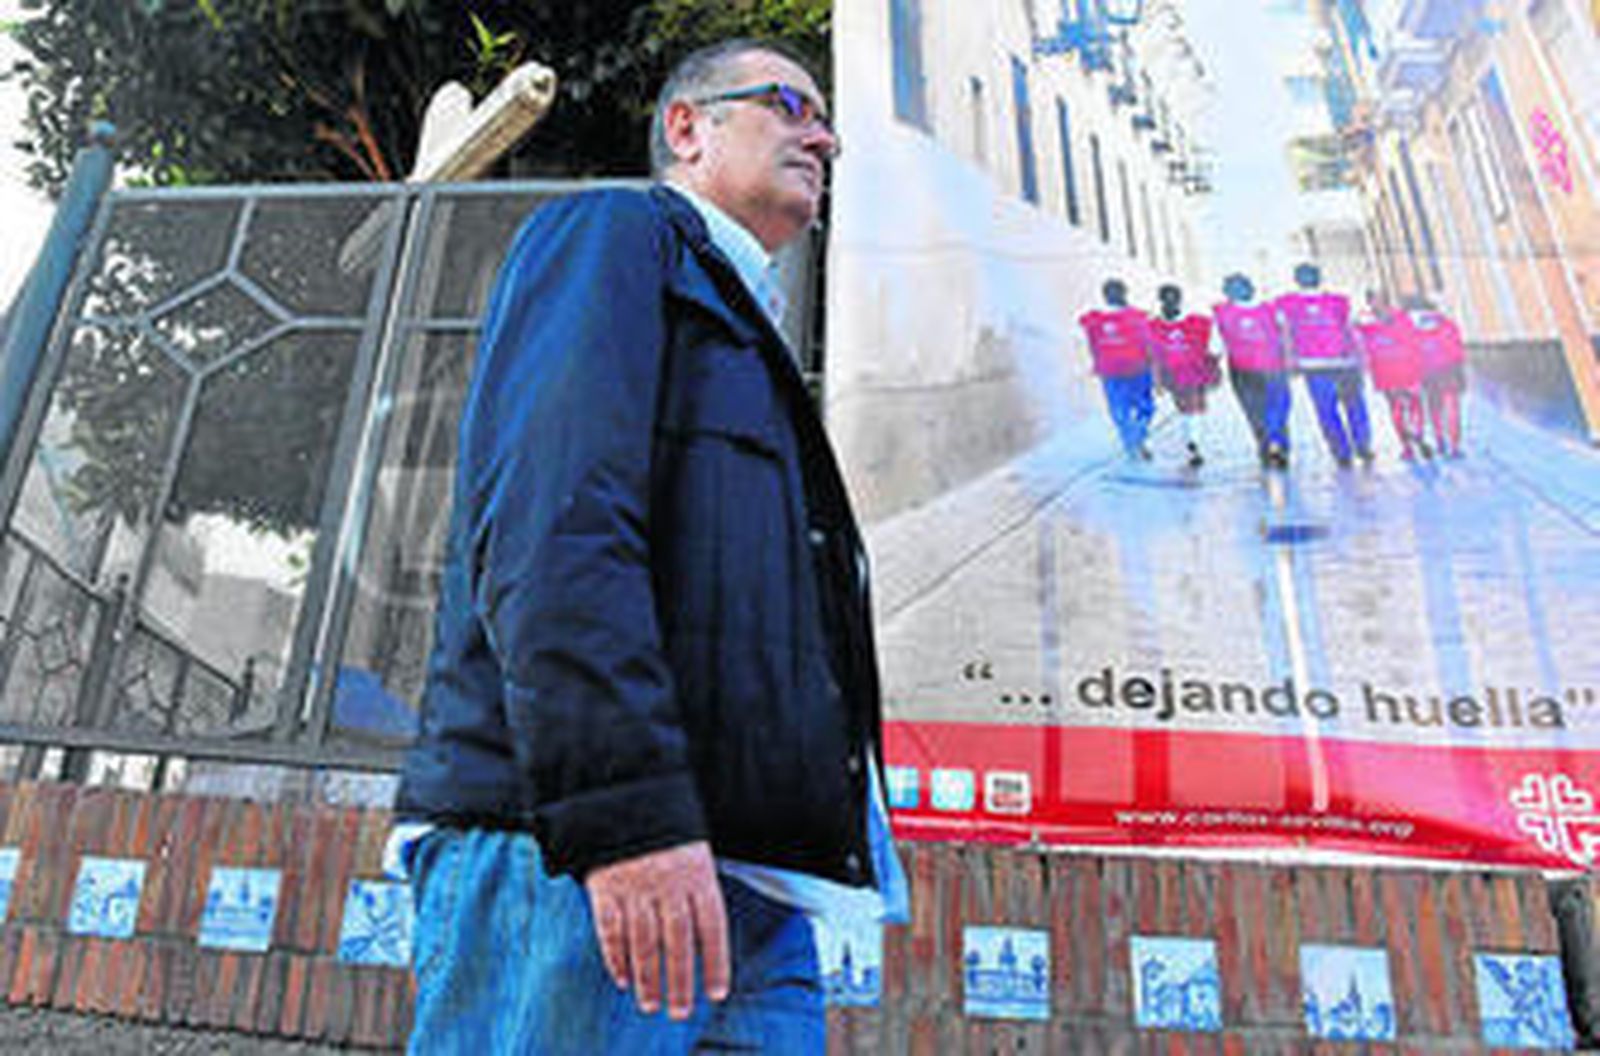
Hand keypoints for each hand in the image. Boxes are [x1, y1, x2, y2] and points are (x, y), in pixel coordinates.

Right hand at [584, 841, 730, 1019]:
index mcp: (697, 873)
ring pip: (644, 941)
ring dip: (648, 977)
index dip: (716, 962)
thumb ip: (700, 890)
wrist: (622, 797)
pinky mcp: (605, 887)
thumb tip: (708, 939)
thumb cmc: (666, 831)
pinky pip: (611, 930)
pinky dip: (616, 957)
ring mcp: (635, 885)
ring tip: (652, 1004)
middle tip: (680, 1011)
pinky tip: (623, 979)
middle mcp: (668, 882)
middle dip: (680, 980)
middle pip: (677, 940)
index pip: (712, 925)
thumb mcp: (694, 851)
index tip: (716, 992)